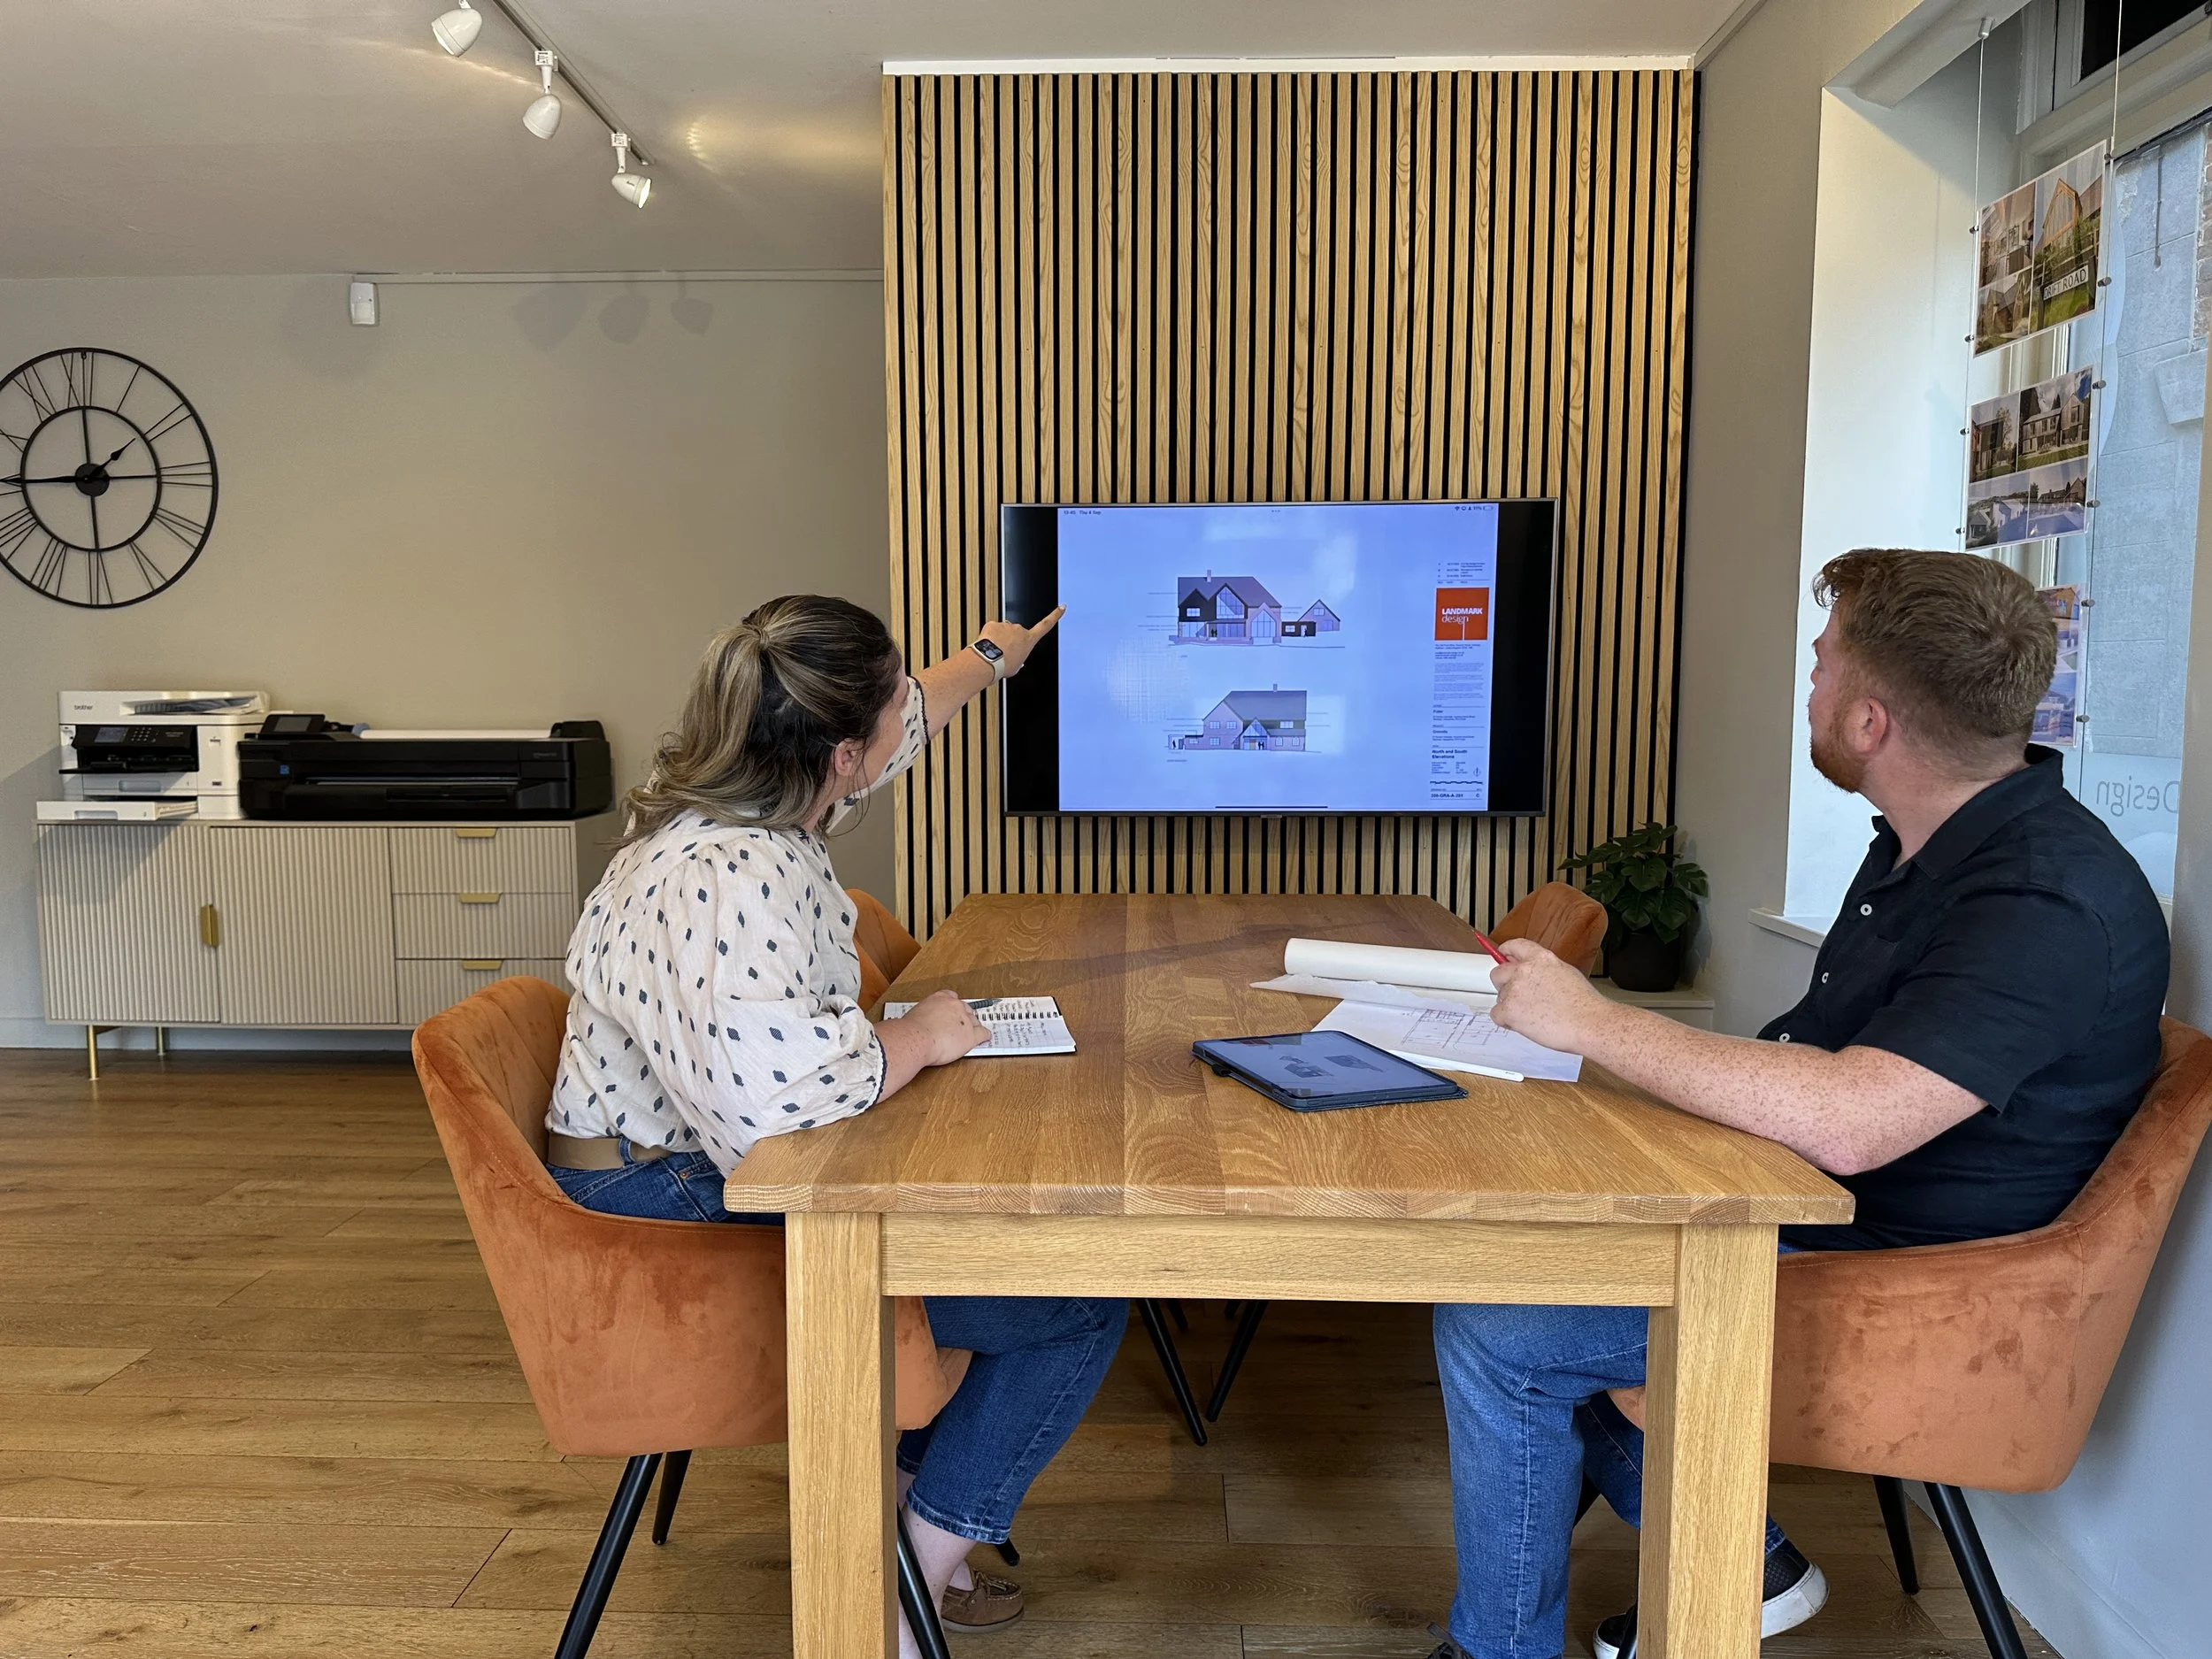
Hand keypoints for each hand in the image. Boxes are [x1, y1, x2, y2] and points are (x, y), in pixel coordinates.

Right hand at [895, 988, 990, 1065]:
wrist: (915, 1039)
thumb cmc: (910, 1030)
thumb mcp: (915, 1014)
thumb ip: (924, 1015)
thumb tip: (922, 1022)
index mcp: (940, 998)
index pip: (953, 997)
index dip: (954, 1007)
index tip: (954, 1012)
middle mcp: (955, 1006)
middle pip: (966, 1009)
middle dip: (964, 1018)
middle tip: (959, 1027)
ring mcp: (965, 1020)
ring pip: (975, 1022)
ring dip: (973, 1028)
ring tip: (969, 1034)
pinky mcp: (971, 1036)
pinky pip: (983, 1034)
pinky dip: (984, 1037)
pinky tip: (984, 1038)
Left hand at [979, 606, 1064, 676]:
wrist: (989, 662)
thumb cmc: (1003, 666)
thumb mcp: (1016, 666)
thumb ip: (1019, 658)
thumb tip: (1015, 657)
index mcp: (1029, 640)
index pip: (1045, 625)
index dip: (1055, 616)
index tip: (1061, 607)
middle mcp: (1019, 629)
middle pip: (1016, 632)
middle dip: (1010, 640)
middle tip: (1003, 653)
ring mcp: (1006, 625)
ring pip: (1002, 631)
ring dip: (998, 639)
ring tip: (994, 652)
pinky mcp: (993, 624)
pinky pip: (991, 629)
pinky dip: (988, 637)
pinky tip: (987, 646)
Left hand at [1489, 938, 1611, 1054]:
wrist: (1588, 1023)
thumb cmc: (1584, 1004)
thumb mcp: (1566, 972)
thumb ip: (1545, 969)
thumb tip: (1534, 973)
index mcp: (1541, 958)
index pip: (1514, 946)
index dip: (1505, 952)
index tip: (1502, 955)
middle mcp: (1525, 970)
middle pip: (1498, 973)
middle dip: (1505, 985)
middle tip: (1519, 997)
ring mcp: (1515, 989)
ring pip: (1499, 996)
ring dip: (1510, 1005)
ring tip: (1533, 1015)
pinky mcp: (1509, 1010)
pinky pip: (1496, 1014)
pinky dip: (1506, 1021)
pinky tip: (1524, 1024)